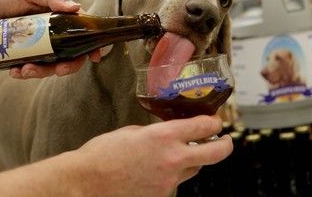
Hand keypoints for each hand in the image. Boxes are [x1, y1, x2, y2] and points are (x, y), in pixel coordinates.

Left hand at [0, 0, 100, 78]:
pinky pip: (32, 69)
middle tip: (58, 70)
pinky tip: (14, 71)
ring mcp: (42, 47)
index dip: (91, 45)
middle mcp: (56, 35)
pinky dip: (25, 73)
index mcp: (63, 18)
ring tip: (24, 70)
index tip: (94, 57)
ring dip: (42, 72)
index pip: (83, 32)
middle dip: (68, 66)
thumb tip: (75, 8)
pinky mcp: (27, 56)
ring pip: (51, 65)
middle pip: (72, 55)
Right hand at [68, 116, 232, 196]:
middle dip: (225, 144)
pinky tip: (157, 171)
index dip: (214, 122)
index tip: (215, 121)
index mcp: (165, 136)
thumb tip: (170, 134)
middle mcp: (173, 159)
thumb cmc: (103, 153)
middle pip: (216, 153)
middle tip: (225, 140)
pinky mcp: (162, 196)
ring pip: (195, 169)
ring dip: (195, 160)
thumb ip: (158, 132)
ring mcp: (169, 181)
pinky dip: (173, 175)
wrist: (86, 182)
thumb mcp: (133, 131)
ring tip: (184, 154)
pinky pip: (176, 183)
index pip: (204, 126)